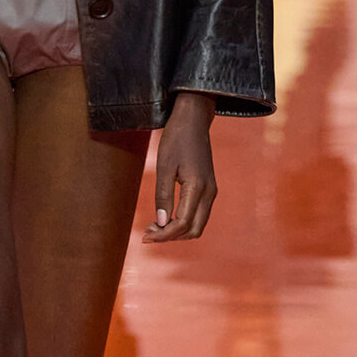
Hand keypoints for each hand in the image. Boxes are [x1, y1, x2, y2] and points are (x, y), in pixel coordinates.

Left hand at [143, 91, 218, 242]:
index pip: (182, 223)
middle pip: (193, 230)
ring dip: (177, 231)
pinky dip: (183, 221)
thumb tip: (160, 223)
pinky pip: (198, 214)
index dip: (163, 234)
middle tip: (148, 232)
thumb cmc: (176, 139)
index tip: (144, 236)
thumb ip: (163, 196)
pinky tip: (165, 217)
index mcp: (198, 187)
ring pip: (197, 224)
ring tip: (154, 226)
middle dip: (170, 236)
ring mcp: (211, 190)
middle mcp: (209, 192)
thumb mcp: (164, 166)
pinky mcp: (208, 188)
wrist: (193, 120)